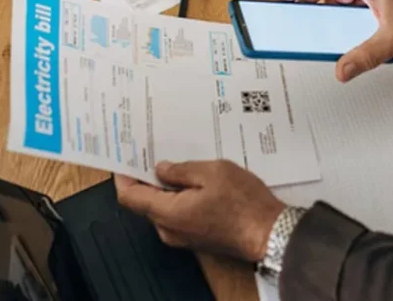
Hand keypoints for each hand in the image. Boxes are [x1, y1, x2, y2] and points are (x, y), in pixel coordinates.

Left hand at [114, 161, 285, 262]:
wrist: (270, 232)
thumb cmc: (244, 203)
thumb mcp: (212, 172)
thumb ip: (181, 171)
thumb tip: (161, 169)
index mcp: (168, 213)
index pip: (130, 198)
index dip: (123, 177)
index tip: (124, 159)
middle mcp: (169, 230)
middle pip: (144, 203)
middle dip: (145, 179)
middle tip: (152, 154)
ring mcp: (183, 236)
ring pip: (161, 209)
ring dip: (164, 188)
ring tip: (178, 164)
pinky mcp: (196, 237)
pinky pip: (177, 215)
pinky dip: (178, 198)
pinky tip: (194, 182)